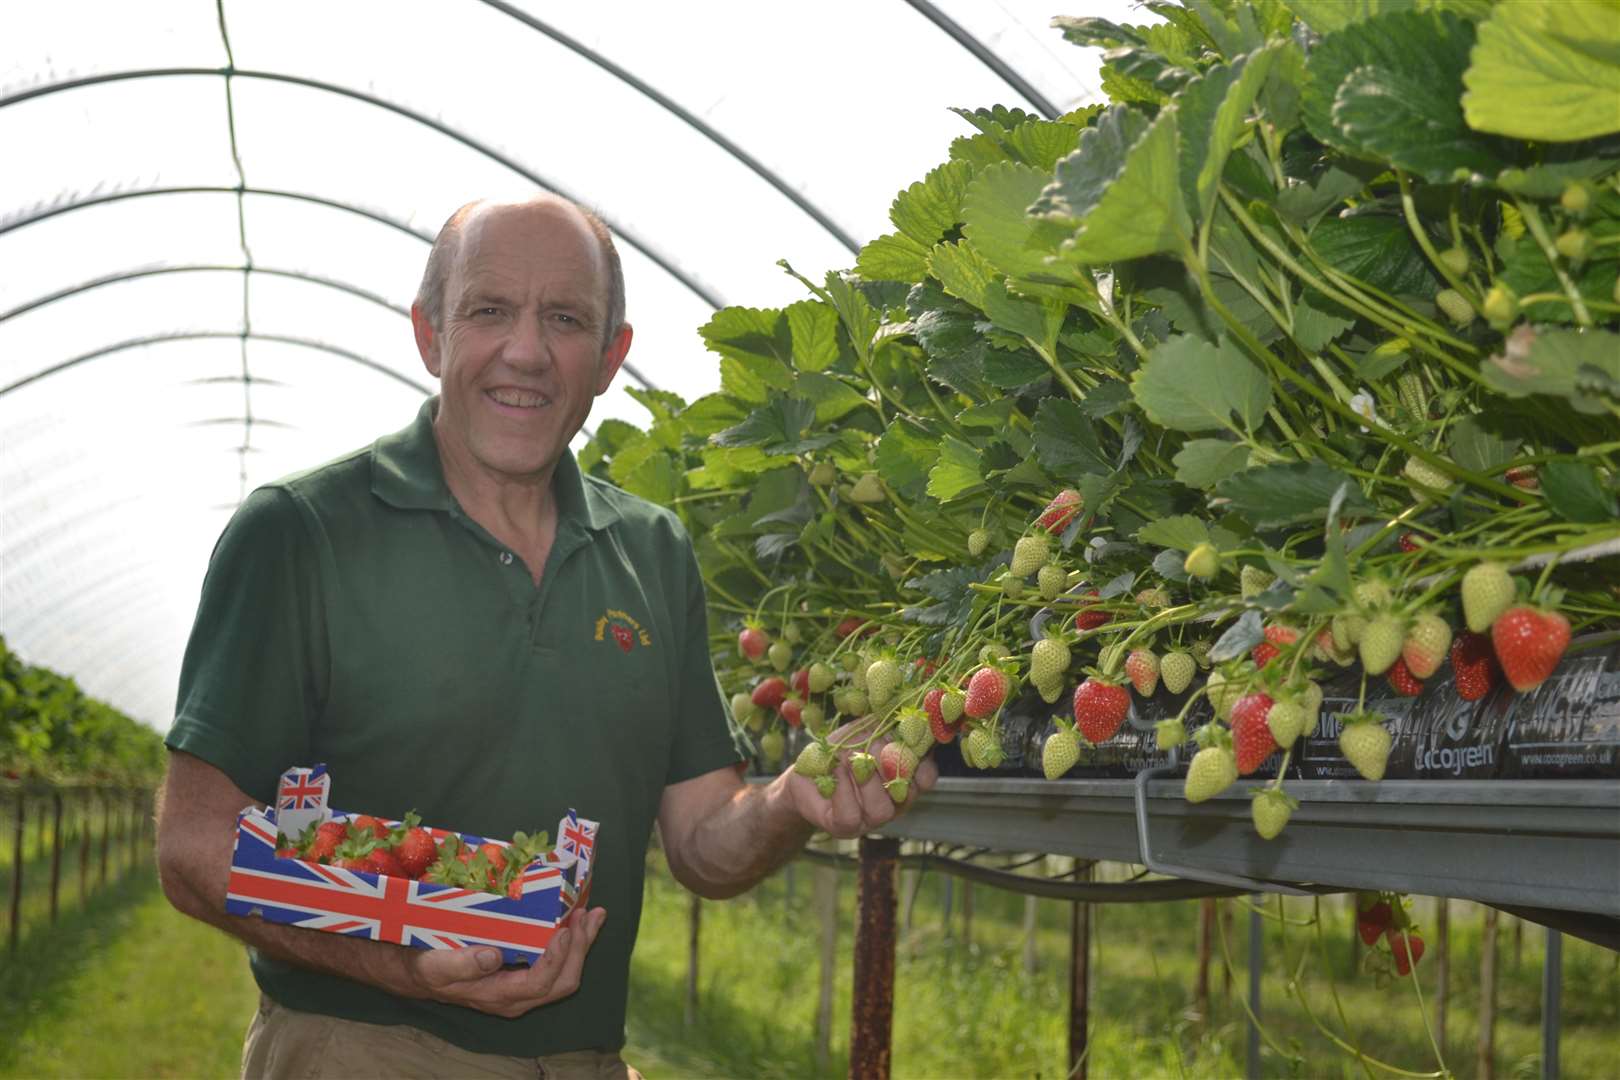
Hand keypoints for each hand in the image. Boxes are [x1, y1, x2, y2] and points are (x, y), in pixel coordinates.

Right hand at [406, 906, 606, 1017]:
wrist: (420, 973)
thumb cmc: (427, 968)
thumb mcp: (436, 965)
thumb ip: (461, 964)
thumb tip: (492, 956)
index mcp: (499, 995)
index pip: (539, 983)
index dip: (556, 959)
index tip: (565, 931)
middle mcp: (518, 996)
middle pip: (563, 981)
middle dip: (581, 949)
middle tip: (587, 914)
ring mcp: (524, 987)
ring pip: (566, 973)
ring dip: (583, 942)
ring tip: (593, 913)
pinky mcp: (525, 973)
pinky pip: (558, 962)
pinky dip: (573, 941)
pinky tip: (577, 919)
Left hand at [786, 723, 937, 838]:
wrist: (806, 770)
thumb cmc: (840, 749)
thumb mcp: (865, 731)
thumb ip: (887, 726)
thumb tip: (909, 713)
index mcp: (903, 781)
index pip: (927, 778)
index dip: (921, 761)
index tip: (904, 740)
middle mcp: (892, 804)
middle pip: (905, 792)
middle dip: (887, 763)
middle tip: (870, 743)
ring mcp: (869, 820)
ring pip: (881, 809)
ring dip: (864, 778)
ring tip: (848, 758)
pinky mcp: (844, 827)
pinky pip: (850, 814)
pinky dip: (842, 789)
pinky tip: (835, 770)